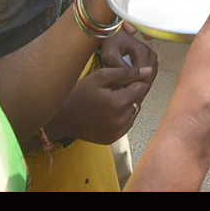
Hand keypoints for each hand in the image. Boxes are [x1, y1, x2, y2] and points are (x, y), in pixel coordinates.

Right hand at [46, 27, 156, 143]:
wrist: (61, 117)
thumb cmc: (79, 93)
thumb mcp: (100, 77)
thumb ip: (126, 73)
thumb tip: (149, 72)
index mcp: (118, 104)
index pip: (141, 88)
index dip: (133, 80)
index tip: (121, 79)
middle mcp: (120, 121)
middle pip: (138, 101)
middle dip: (129, 93)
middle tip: (111, 90)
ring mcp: (117, 132)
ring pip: (133, 113)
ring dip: (126, 105)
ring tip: (108, 101)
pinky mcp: (113, 139)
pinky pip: (126, 124)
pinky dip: (121, 117)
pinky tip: (106, 112)